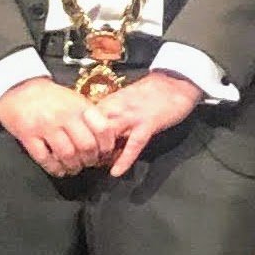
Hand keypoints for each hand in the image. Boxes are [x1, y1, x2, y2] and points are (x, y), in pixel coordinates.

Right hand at [0, 78, 117, 177]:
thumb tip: (108, 138)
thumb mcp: (75, 100)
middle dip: (91, 159)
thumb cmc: (51, 97)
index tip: (105, 152)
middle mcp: (64, 115)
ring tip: (74, 167)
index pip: (102, 128)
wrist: (18, 88)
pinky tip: (58, 170)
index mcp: (79, 106)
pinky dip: (54, 168)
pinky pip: (44, 158)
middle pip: (86, 146)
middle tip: (89, 163)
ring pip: (67, 155)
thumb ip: (90, 116)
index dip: (107, 145)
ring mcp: (44, 126)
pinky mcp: (27, 135)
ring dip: (74, 166)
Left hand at [89, 72, 207, 177]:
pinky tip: (117, 172)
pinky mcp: (147, 124)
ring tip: (97, 167)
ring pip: (107, 136)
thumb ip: (111, 112)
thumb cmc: (151, 91)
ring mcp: (131, 116)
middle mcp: (116, 107)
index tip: (79, 148)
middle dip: (86, 147)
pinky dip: (124, 159)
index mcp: (109, 101)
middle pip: (91, 130)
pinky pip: (132, 145)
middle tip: (85, 160)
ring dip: (101, 154)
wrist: (175, 81)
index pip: (84, 121)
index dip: (79, 136)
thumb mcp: (124, 99)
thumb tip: (99, 131)